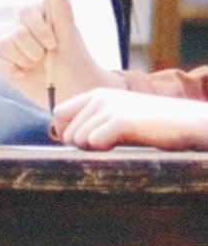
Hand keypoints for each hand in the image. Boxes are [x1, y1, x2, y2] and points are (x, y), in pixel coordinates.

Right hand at [0, 0, 121, 106]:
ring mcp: (12, 45)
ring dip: (23, 60)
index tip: (52, 44)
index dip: (37, 29)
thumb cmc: (74, 63)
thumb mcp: (69, 37)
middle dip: (33, 50)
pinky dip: (10, 69)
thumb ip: (61, 10)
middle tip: (46, 58)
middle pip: (14, 32)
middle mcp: (22, 28)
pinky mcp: (3, 62)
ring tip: (36, 66)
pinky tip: (23, 73)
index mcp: (39, 17)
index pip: (25, 12)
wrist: (71, 92)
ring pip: (3, 45)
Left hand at [53, 87, 207, 150]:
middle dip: (82, 146)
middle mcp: (99, 97)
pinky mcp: (121, 121)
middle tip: (110, 144)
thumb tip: (64, 138)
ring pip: (78, 140)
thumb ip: (93, 122)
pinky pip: (94, 143)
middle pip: (66, 132)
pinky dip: (106, 150)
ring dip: (96, 150)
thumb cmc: (152, 125)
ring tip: (121, 142)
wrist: (187, 122)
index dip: (68, 132)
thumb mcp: (118, 116)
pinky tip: (126, 143)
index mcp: (96, 94)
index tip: (88, 142)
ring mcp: (109, 108)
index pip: (58, 114)